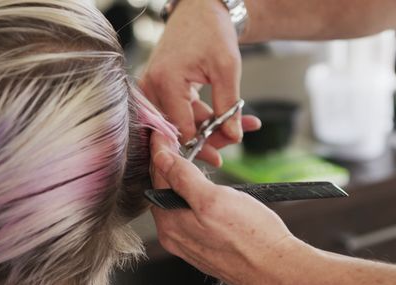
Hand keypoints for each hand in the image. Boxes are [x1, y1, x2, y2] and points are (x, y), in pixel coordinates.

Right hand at [140, 0, 259, 166]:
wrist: (200, 9)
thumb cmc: (211, 30)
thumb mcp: (227, 69)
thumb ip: (229, 106)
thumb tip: (234, 136)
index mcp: (165, 81)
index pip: (180, 129)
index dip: (202, 145)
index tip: (220, 158)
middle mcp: (152, 86)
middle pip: (180, 128)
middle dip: (210, 136)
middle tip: (235, 138)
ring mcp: (153, 87)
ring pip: (182, 121)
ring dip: (210, 126)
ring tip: (243, 124)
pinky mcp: (160, 87)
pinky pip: (181, 110)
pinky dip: (204, 115)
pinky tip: (228, 117)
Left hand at [149, 131, 303, 284]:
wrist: (278, 270)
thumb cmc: (252, 238)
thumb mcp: (213, 200)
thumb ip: (183, 178)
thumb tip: (161, 158)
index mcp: (169, 223)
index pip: (157, 177)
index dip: (162, 150)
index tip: (165, 130)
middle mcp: (174, 234)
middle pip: (166, 188)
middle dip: (175, 162)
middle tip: (186, 138)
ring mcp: (190, 241)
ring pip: (182, 199)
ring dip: (189, 177)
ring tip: (201, 157)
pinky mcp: (206, 244)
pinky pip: (194, 213)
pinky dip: (199, 194)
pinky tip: (211, 187)